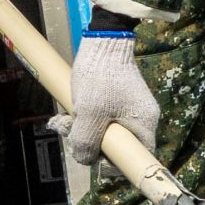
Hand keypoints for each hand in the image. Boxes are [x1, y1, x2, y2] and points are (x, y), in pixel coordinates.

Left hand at [51, 33, 160, 166]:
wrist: (102, 40)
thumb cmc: (99, 77)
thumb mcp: (88, 115)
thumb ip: (86, 142)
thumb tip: (85, 159)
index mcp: (144, 126)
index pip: (135, 159)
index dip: (113, 165)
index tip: (92, 157)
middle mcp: (140, 120)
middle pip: (115, 147)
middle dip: (88, 143)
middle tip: (67, 131)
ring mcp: (129, 109)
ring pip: (104, 132)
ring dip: (80, 130)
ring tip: (61, 120)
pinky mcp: (117, 100)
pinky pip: (101, 119)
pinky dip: (83, 118)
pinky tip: (66, 113)